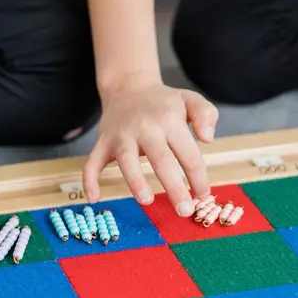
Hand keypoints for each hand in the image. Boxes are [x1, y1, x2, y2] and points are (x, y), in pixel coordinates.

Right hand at [82, 80, 218, 215]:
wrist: (128, 86)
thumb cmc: (163, 102)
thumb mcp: (190, 100)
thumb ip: (206, 115)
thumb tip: (207, 139)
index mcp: (169, 120)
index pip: (188, 153)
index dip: (198, 178)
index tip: (203, 196)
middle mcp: (145, 127)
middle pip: (161, 160)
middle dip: (174, 187)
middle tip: (185, 210)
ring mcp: (121, 135)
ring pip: (126, 160)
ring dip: (135, 181)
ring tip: (147, 201)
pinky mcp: (103, 142)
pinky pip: (92, 162)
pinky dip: (89, 180)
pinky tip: (95, 198)